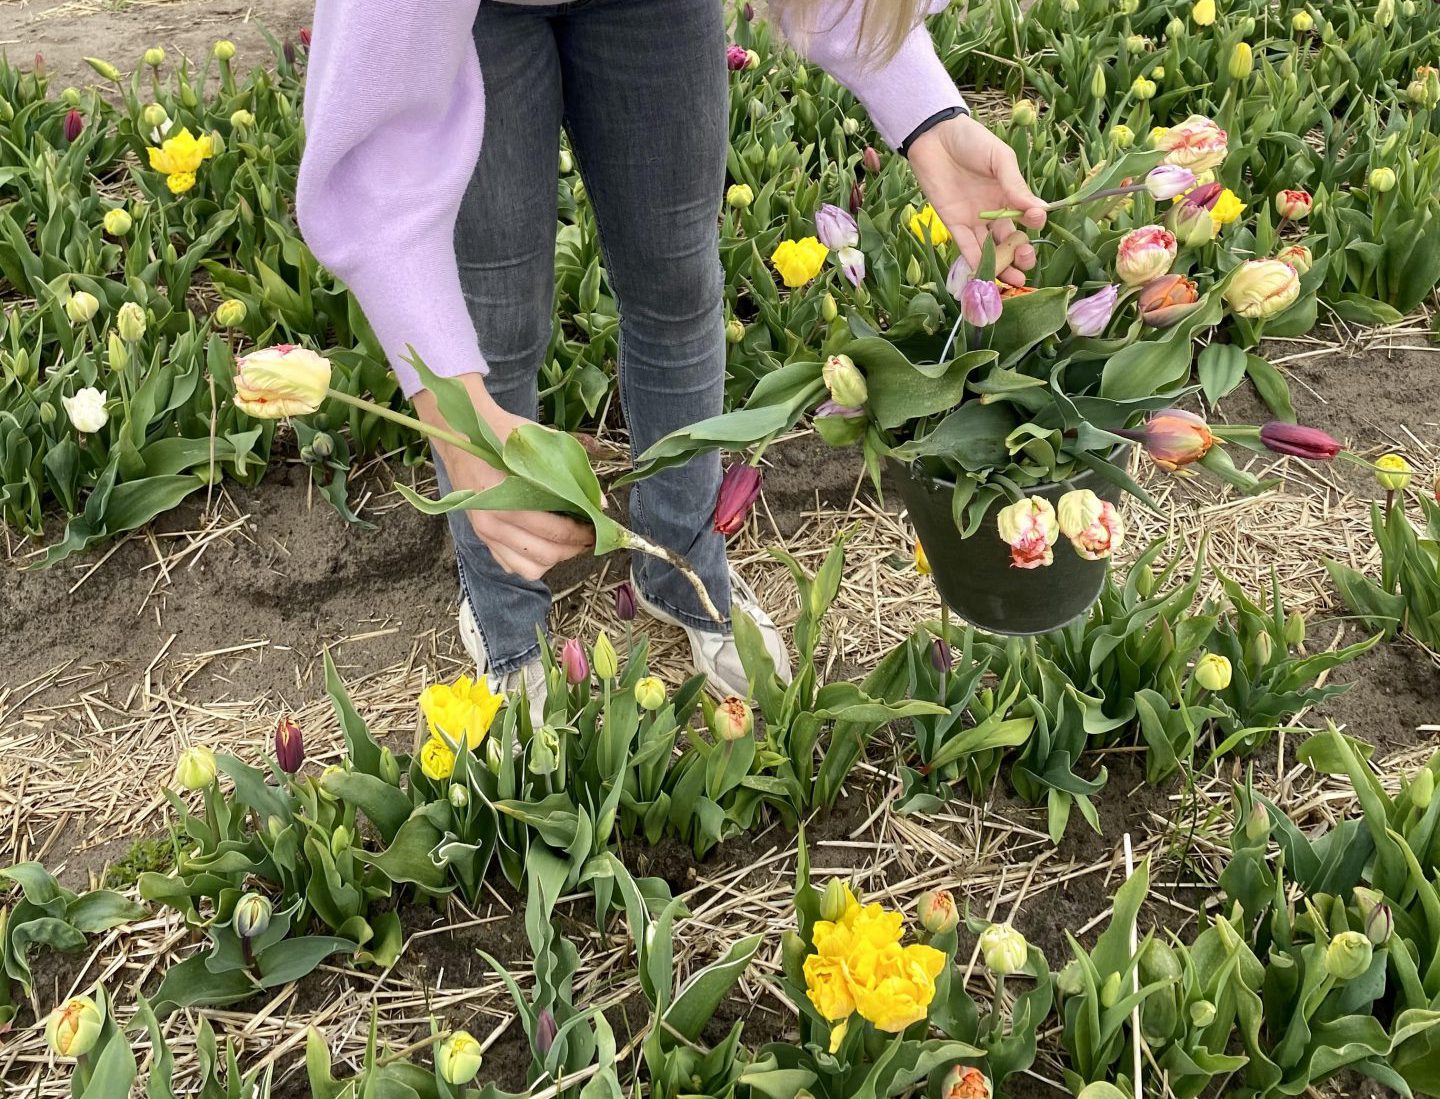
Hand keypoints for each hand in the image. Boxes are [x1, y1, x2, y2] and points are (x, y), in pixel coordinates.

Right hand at [412, 378, 594, 581]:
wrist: (460, 436)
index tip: (596, 528)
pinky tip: (543, 544)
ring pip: (528, 568)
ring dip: (553, 559)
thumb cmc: (502, 436)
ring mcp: (485, 533)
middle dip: (572, 549)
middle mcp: (493, 524)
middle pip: (545, 554)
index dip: (582, 534)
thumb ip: (571, 473)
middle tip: (587, 536)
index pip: (554, 532)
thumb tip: (600, 503)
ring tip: (567, 543)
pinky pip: (510, 565)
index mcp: (507, 501)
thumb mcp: (540, 445)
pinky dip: (530, 561)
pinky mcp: (481, 536)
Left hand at [907, 114, 1047, 286]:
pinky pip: (967, 247)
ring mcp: (974, 219)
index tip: (1036, 221)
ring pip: (991, 249)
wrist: (934, 136)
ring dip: (1003, 266)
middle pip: (1010, 239)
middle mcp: (994, 210)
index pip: (1026, 216)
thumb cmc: (971, 140)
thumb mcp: (999, 159)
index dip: (1033, 223)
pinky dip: (977, 262)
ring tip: (1015, 281)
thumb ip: (1015, 185)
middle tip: (1026, 262)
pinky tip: (987, 274)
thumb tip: (1039, 210)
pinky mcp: (953, 224)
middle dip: (1020, 254)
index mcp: (1010, 193)